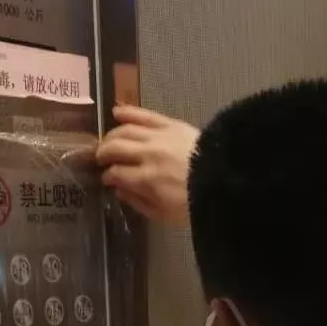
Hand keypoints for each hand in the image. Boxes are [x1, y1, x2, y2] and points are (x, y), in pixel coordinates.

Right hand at [96, 106, 198, 224]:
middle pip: (115, 148)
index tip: (106, 178)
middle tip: (99, 158)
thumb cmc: (195, 203)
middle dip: (103, 154)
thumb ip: (139, 203)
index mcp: (146, 179)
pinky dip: (129, 111)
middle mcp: (147, 155)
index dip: (107, 175)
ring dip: (111, 135)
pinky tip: (116, 111)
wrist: (226, 180)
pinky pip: (146, 114)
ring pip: (126, 130)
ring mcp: (159, 137)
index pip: (116, 173)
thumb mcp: (165, 214)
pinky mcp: (171, 124)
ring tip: (107, 141)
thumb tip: (119, 190)